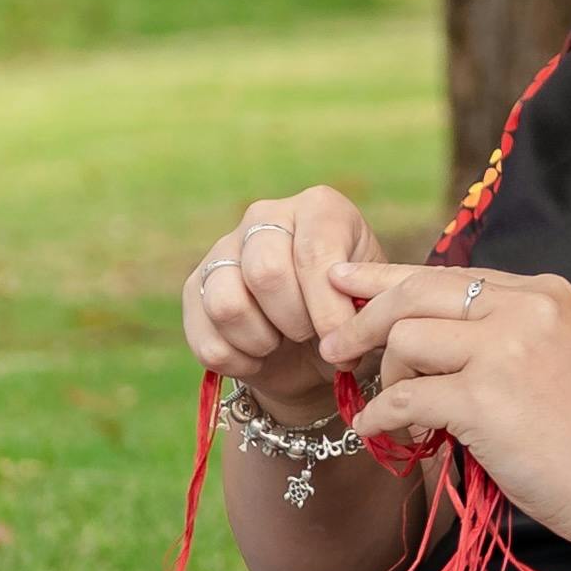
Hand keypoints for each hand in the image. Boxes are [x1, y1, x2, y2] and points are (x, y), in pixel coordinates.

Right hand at [183, 188, 376, 414]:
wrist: (313, 352)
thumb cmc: (352, 321)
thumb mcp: (376, 311)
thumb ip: (371, 311)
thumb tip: (342, 332)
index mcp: (319, 208)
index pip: (313, 254)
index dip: (327, 310)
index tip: (342, 342)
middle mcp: (266, 216)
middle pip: (266, 272)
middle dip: (294, 322)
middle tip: (310, 335)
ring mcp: (223, 248)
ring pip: (227, 303)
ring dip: (261, 341)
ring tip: (282, 342)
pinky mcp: (194, 287)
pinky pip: (206, 337)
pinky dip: (238, 362)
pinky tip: (258, 356)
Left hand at [325, 258, 570, 542]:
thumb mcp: (557, 359)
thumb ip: (502, 334)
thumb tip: (419, 332)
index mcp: (545, 293)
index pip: (451, 274)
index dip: (391, 278)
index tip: (347, 279)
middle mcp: (526, 308)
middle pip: (418, 293)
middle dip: (365, 319)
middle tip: (334, 347)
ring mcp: (505, 350)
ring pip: (405, 340)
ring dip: (388, 378)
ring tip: (396, 410)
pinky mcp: (484, 398)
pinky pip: (406, 398)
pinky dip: (382, 417)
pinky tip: (377, 431)